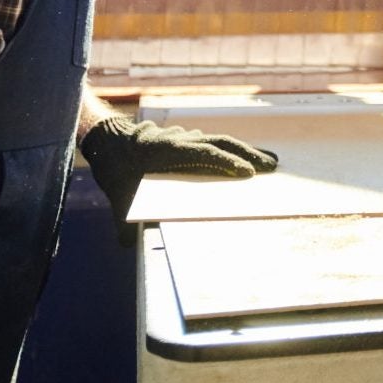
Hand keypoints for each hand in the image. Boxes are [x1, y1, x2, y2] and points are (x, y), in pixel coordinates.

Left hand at [78, 115, 277, 244]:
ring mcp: (186, 137)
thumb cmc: (115, 171)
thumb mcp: (116, 199)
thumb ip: (122, 224)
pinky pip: (216, 143)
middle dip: (249, 154)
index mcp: (165, 151)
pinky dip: (234, 151)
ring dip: (247, 151)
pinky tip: (247, 159)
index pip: (201, 152)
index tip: (248, 174)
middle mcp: (180, 140)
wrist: (107, 141)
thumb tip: (127, 245)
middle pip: (220, 142)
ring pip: (222, 140)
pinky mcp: (189, 140)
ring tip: (272, 162)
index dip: (225, 162)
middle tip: (274, 168)